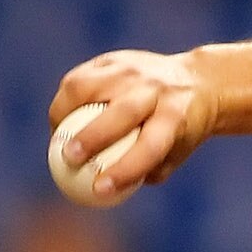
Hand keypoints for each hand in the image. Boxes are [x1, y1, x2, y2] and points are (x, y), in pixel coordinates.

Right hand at [47, 47, 215, 197]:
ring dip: (65, 111)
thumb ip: (145, 171)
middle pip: (122, 113)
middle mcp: (154, 90)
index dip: (123, 170)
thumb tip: (102, 191)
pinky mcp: (113, 59)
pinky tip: (60, 119)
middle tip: (68, 159)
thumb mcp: (175, 152)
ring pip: (89, 86)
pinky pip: (80, 78)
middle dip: (91, 137)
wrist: (195, 82)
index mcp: (175, 117)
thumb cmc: (179, 129)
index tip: (98, 190)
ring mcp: (132, 70)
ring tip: (57, 138)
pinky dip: (65, 100)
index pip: (150, 147)